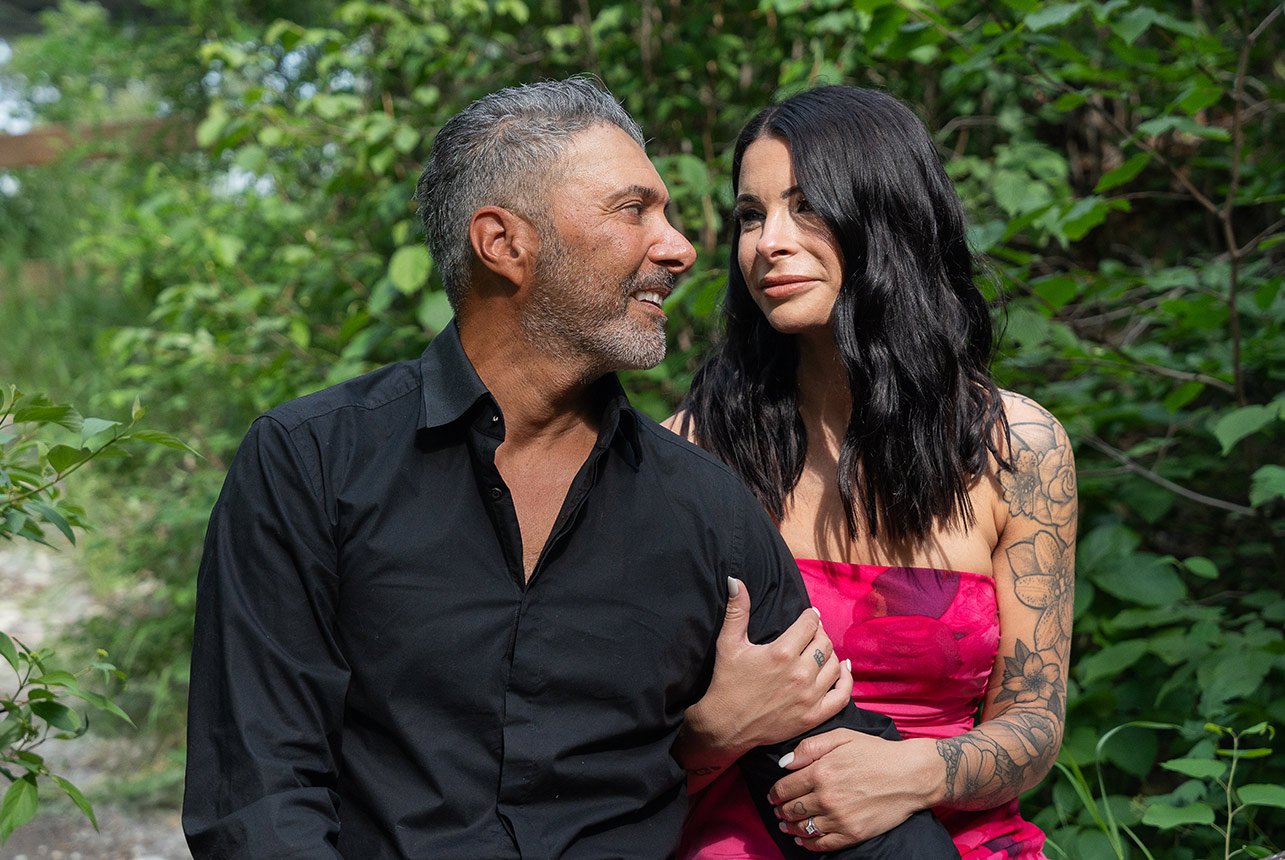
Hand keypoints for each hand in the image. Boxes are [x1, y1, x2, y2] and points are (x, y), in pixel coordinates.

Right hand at [682, 578, 852, 766]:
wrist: (726, 725)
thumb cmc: (727, 682)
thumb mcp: (729, 643)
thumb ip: (737, 611)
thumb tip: (735, 581)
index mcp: (781, 652)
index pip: (810, 624)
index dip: (810, 617)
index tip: (808, 616)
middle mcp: (800, 673)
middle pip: (825, 642)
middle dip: (819, 634)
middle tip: (811, 634)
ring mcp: (809, 696)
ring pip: (835, 665)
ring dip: (830, 654)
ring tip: (819, 652)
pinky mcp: (814, 715)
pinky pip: (842, 695)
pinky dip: (846, 680)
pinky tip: (842, 670)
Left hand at [768, 730, 942, 851]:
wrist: (910, 775)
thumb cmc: (876, 753)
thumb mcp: (842, 737)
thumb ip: (810, 747)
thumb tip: (784, 763)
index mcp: (821, 771)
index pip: (785, 787)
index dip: (774, 793)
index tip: (772, 795)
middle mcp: (826, 797)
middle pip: (791, 809)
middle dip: (780, 810)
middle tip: (777, 810)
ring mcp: (839, 817)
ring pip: (803, 828)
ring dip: (790, 827)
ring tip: (785, 825)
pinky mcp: (852, 833)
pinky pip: (822, 844)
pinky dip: (808, 843)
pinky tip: (802, 839)